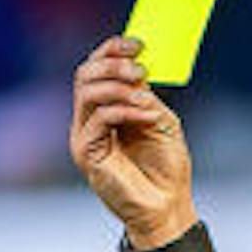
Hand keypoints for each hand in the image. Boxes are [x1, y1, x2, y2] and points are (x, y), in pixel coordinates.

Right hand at [70, 39, 196, 251]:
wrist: (167, 206)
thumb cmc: (165, 167)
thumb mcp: (159, 119)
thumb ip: (143, 94)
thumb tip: (135, 68)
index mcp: (105, 109)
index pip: (96, 68)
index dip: (111, 50)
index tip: (137, 44)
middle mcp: (89, 121)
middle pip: (84, 74)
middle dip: (112, 64)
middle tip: (140, 70)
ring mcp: (84, 137)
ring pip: (87, 91)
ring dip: (119, 86)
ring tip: (145, 97)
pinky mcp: (86, 154)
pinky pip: (99, 117)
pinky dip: (127, 110)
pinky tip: (148, 116)